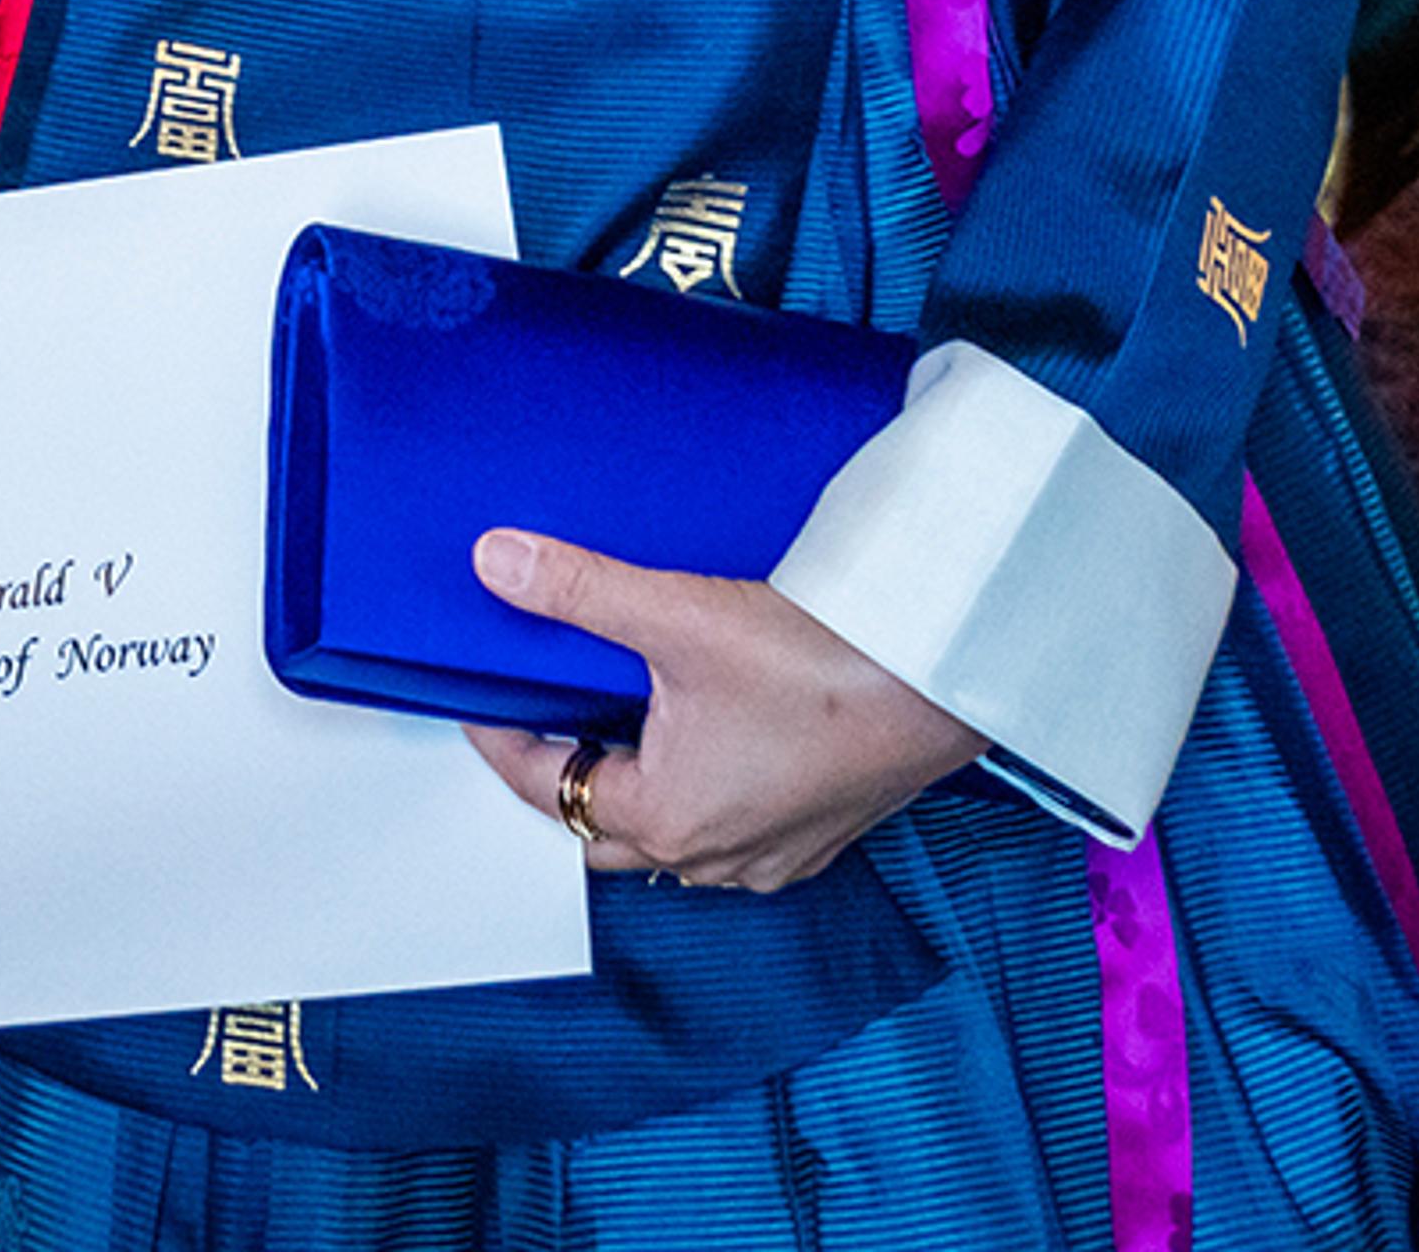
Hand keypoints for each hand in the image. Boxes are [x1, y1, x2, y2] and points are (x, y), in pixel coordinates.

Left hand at [460, 526, 985, 894]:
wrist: (938, 675)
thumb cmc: (820, 663)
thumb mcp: (677, 616)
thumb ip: (578, 590)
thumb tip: (495, 562)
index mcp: (669, 818)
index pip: (551, 792)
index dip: (506, 744)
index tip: (480, 702)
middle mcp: (717, 856)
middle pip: (605, 830)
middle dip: (564, 777)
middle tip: (542, 709)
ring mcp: (774, 853)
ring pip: (670, 839)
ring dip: (634, 789)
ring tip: (612, 716)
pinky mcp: (818, 832)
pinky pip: (731, 833)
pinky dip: (696, 793)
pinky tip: (700, 739)